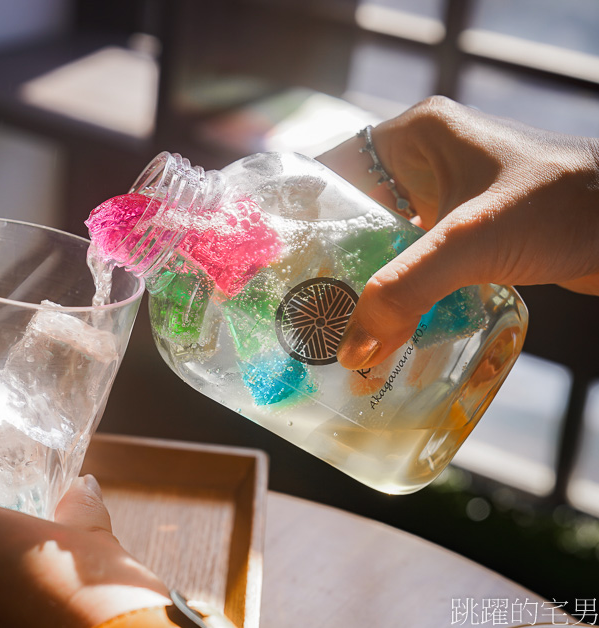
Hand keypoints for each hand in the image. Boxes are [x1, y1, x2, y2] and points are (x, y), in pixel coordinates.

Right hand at [317, 96, 598, 368]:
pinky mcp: (466, 231)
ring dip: (363, 279)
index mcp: (416, 135)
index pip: (333, 168)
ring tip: (328, 319)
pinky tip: (380, 322)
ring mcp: (447, 197)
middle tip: (296, 301)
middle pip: (353, 212)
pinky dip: (397, 289)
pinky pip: (414, 260)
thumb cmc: (564, 207)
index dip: (298, 213)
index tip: (269, 259)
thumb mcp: (471, 242)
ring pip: (383, 240)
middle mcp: (425, 161)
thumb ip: (407, 292)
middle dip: (327, 257)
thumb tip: (352, 350)